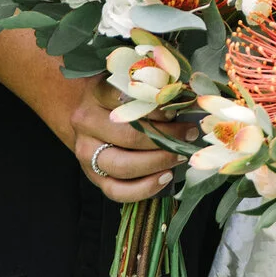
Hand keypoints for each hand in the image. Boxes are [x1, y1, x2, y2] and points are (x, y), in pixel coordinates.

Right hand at [64, 76, 180, 203]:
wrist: (87, 117)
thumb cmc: (116, 99)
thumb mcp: (128, 86)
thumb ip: (150, 92)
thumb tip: (185, 101)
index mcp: (96, 95)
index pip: (126, 101)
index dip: (155, 108)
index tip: (175, 111)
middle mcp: (87, 124)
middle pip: (129, 136)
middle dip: (165, 139)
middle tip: (189, 135)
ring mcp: (87, 152)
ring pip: (122, 166)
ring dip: (157, 163)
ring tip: (180, 156)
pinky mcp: (92, 175)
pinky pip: (117, 190)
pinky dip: (144, 188)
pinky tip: (165, 178)